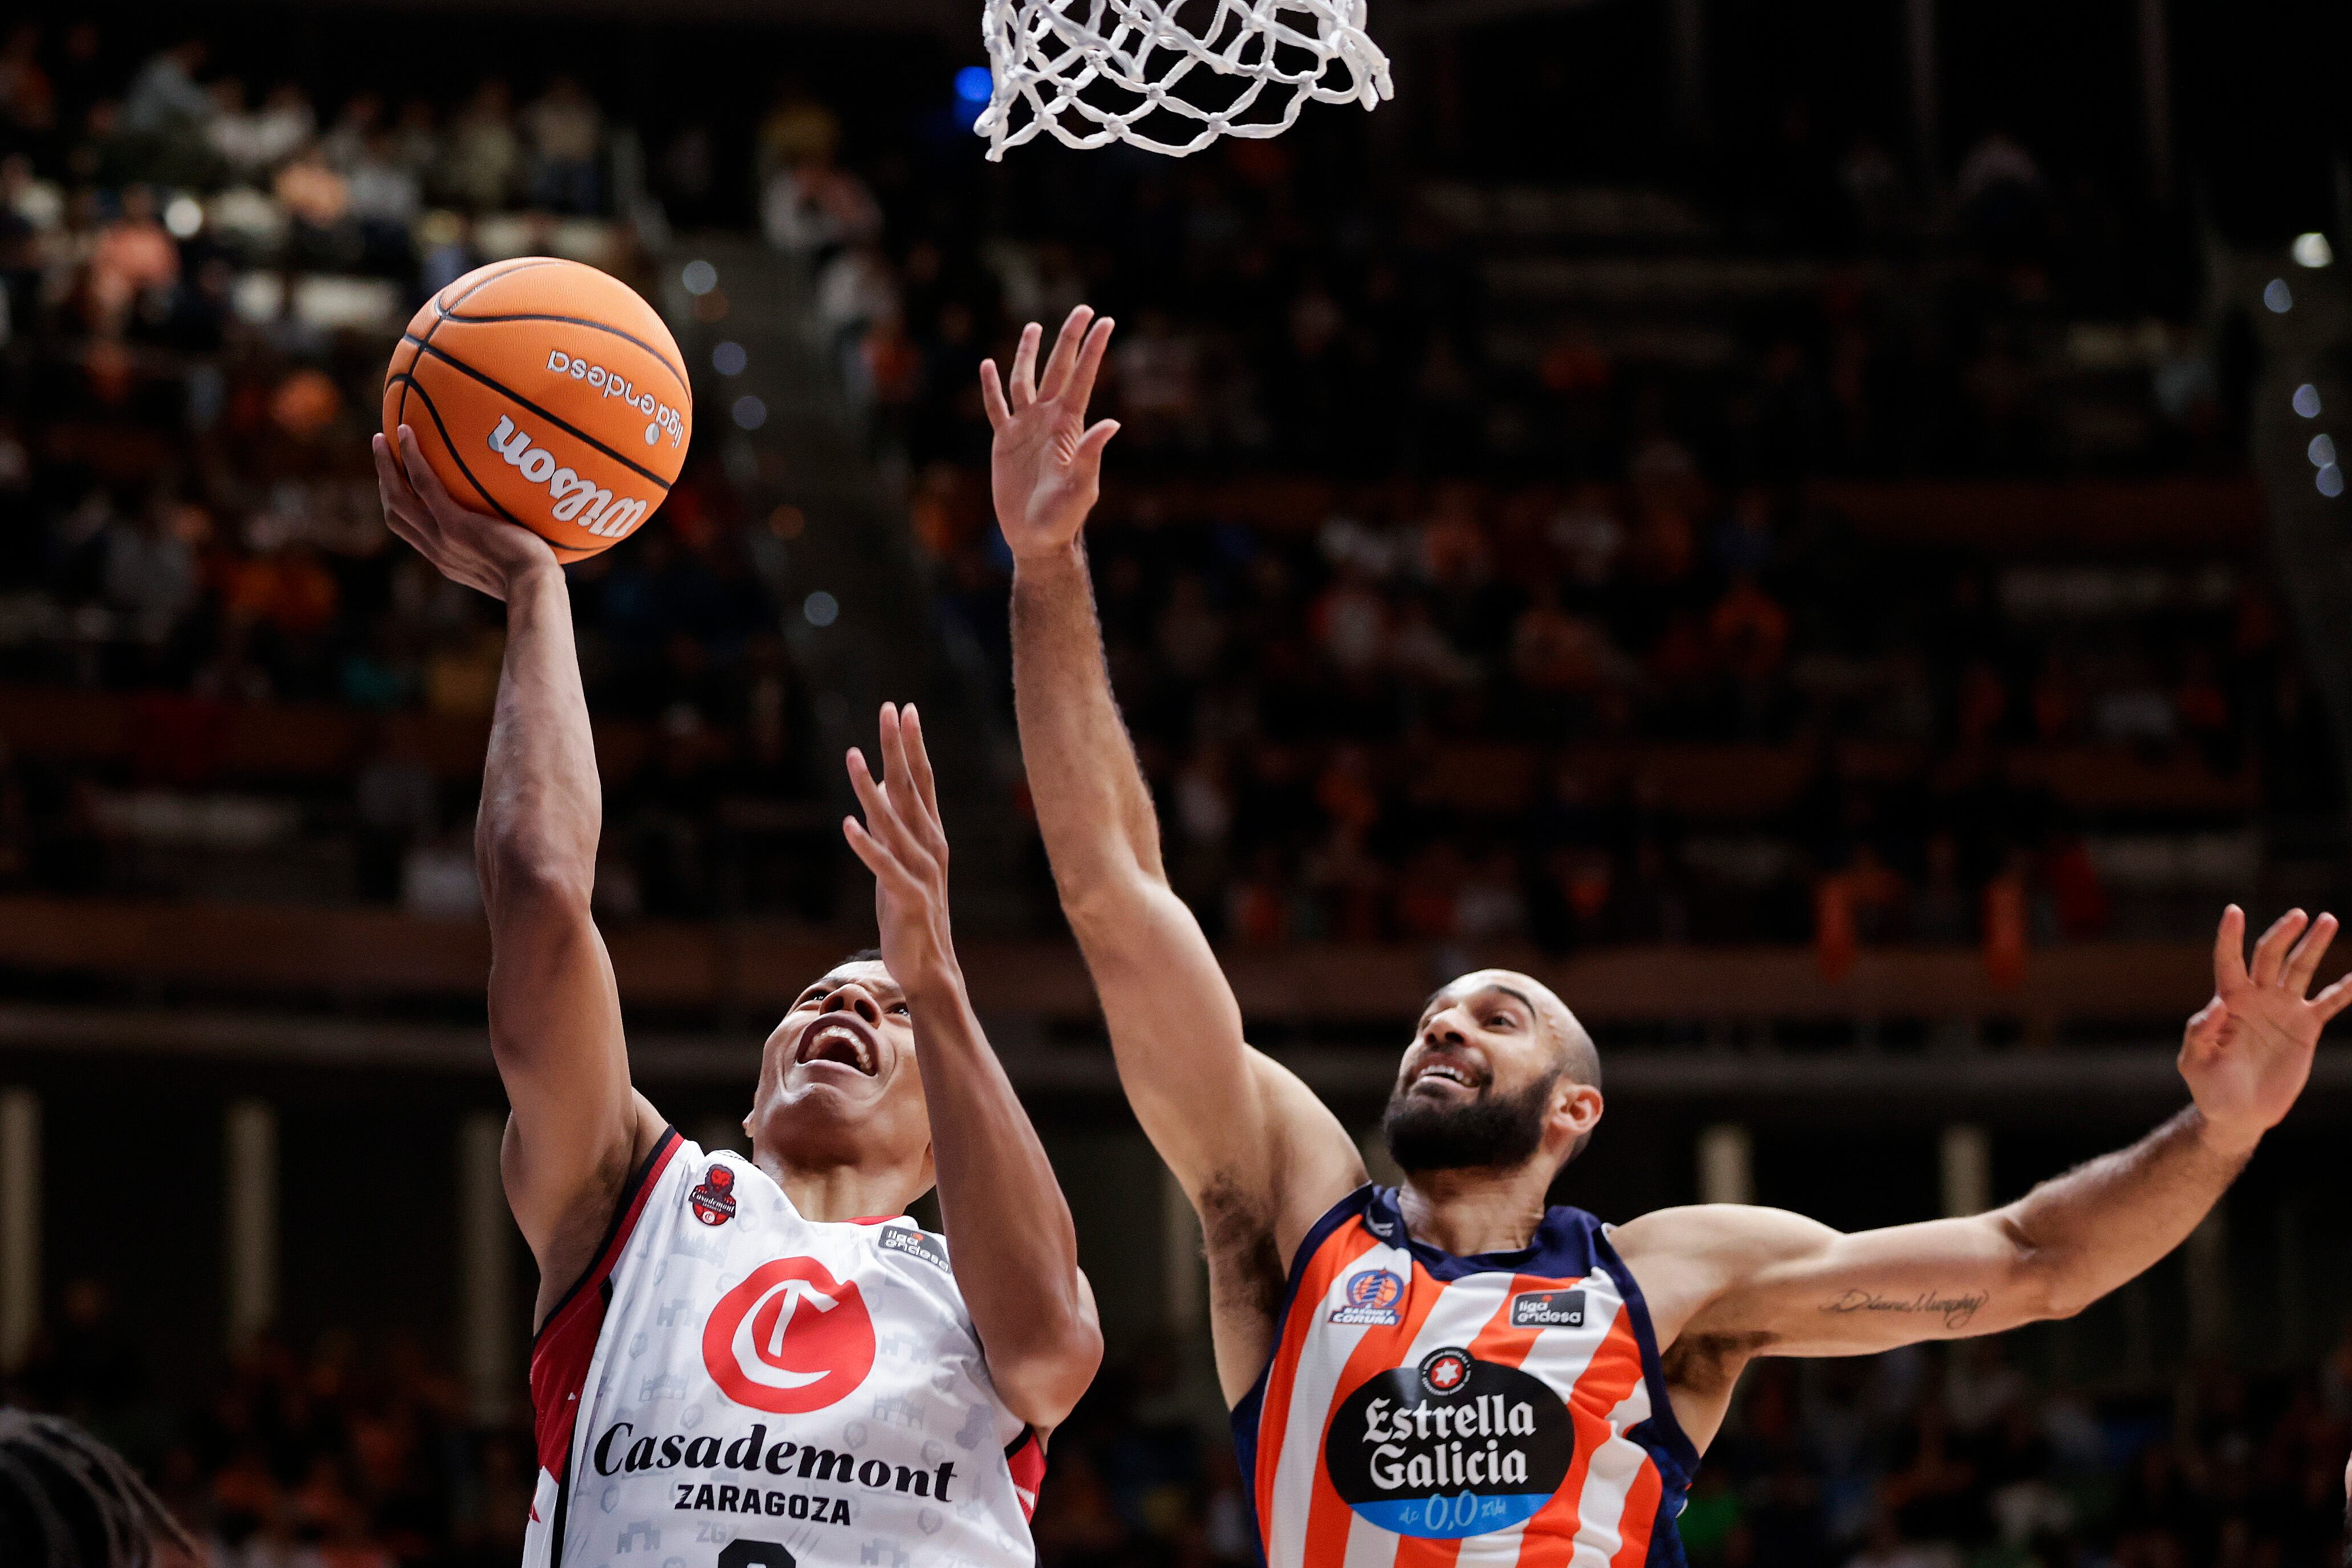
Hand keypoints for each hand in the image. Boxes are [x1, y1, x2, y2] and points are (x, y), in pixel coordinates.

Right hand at [373, 425, 557, 600]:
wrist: (535, 588)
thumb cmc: (536, 578)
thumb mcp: (512, 566)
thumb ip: (505, 547)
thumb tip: (522, 528)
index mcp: (446, 560)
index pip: (412, 532)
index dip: (400, 506)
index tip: (397, 484)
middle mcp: (437, 550)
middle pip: (395, 513)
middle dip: (384, 482)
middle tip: (382, 453)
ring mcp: (442, 537)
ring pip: (398, 497)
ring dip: (386, 466)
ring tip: (382, 437)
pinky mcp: (455, 524)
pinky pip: (424, 484)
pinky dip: (411, 457)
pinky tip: (407, 433)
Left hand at [842, 703, 959, 998]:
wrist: (930, 966)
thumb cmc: (911, 911)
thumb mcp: (899, 860)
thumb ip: (893, 821)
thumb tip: (879, 781)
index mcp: (930, 835)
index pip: (922, 781)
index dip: (913, 745)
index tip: (904, 708)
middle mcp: (931, 847)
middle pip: (912, 789)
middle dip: (900, 748)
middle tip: (890, 709)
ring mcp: (922, 872)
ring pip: (894, 822)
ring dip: (870, 788)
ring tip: (852, 755)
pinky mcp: (908, 899)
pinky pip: (885, 868)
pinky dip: (867, 846)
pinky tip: (848, 825)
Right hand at [981, 306, 1118, 565]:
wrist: (1036, 538)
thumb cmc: (1063, 518)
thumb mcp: (1081, 488)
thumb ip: (1092, 454)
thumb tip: (1112, 423)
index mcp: (1068, 426)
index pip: (1083, 378)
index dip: (1093, 349)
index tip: (1105, 321)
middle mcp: (1048, 420)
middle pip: (1058, 369)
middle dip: (1069, 339)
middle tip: (1083, 309)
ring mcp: (1025, 428)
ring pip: (1025, 380)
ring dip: (1028, 354)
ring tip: (1034, 327)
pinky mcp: (1004, 442)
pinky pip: (996, 407)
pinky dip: (992, 386)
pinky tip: (989, 366)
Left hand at [2180, 904, 2349, 1153]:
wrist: (2240, 1113)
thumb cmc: (2210, 1087)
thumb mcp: (2194, 1062)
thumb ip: (2199, 1033)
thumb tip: (2217, 1007)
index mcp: (2228, 1001)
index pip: (2228, 961)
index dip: (2229, 936)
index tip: (2233, 910)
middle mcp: (2256, 998)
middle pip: (2270, 957)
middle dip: (2284, 934)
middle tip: (2301, 915)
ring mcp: (2283, 1010)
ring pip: (2300, 970)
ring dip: (2313, 946)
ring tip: (2327, 920)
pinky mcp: (2305, 1028)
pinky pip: (2327, 1004)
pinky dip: (2342, 990)